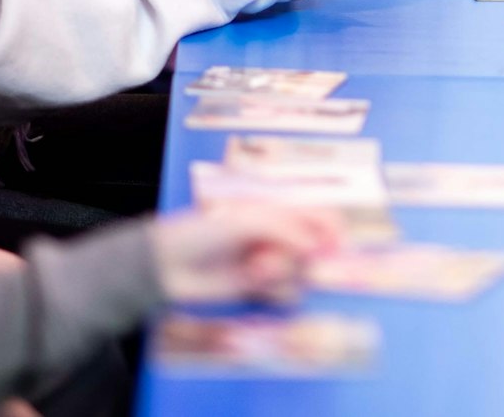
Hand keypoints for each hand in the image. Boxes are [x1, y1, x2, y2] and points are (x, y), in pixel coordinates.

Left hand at [152, 204, 342, 303]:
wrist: (167, 265)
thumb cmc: (203, 231)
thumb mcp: (247, 220)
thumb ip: (287, 229)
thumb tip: (317, 247)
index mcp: (278, 209)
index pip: (321, 216)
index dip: (334, 229)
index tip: (336, 244)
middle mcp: (279, 236)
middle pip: (317, 249)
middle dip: (304, 256)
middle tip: (280, 256)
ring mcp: (270, 262)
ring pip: (302, 274)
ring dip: (283, 273)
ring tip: (255, 269)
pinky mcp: (259, 288)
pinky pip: (285, 293)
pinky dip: (273, 290)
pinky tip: (251, 281)